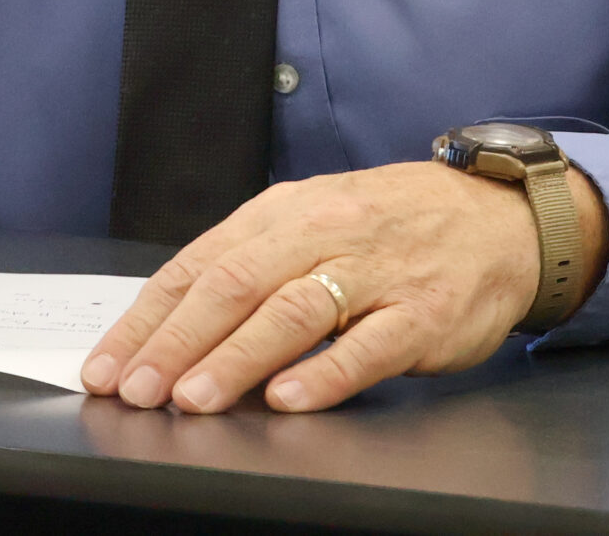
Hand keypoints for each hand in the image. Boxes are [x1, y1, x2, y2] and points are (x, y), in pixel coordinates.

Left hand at [80, 160, 608, 415]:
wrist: (498, 220)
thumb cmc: (394, 226)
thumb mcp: (316, 221)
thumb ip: (253, 265)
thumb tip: (173, 328)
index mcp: (287, 212)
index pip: (202, 264)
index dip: (149, 317)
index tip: (109, 364)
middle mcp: (327, 233)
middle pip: (237, 284)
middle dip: (178, 341)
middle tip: (137, 388)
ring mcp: (377, 272)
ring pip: (295, 311)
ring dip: (237, 357)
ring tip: (194, 396)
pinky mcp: (423, 312)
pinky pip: (369, 344)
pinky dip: (325, 373)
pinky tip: (288, 397)